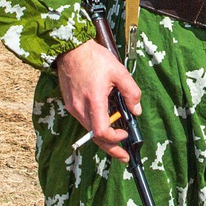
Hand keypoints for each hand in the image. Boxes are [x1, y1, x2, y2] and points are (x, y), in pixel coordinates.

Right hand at [53, 39, 140, 161]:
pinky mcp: (70, 104)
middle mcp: (80, 108)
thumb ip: (131, 92)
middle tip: (124, 156)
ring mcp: (73, 107)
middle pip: (95, 137)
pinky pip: (84, 121)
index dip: (114, 139)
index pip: (102, 132)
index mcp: (93, 101)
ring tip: (117, 139)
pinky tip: (105, 122)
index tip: (125, 134)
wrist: (70, 48)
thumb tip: (136, 110)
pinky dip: (95, 125)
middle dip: (111, 148)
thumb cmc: (93, 57)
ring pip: (89, 130)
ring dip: (103, 137)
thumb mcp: (119, 72)